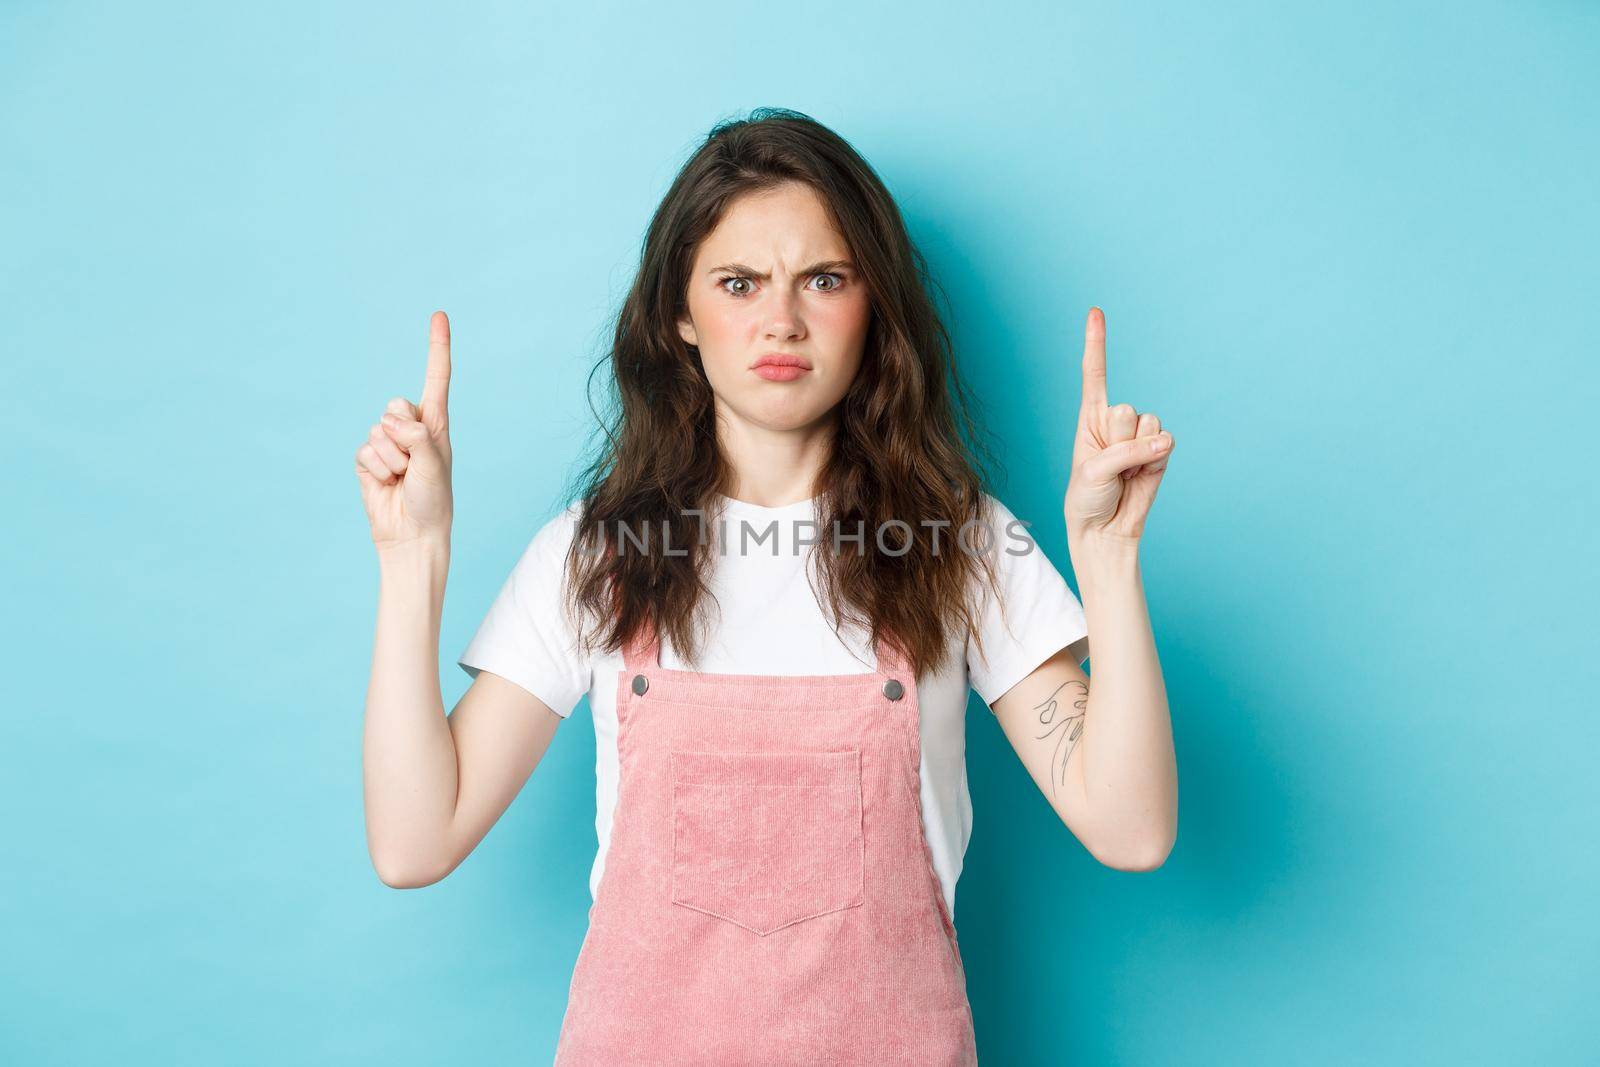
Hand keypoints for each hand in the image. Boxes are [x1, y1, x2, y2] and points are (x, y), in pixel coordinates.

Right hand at [354, 310, 454, 553]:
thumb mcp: (434, 466)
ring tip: (402, 478)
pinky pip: (363, 451)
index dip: (437, 346)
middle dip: (402, 435)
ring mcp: (387, 442)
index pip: (436, 378)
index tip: (439, 314)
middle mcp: (412, 428)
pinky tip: (386, 483)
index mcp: (436, 424)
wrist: (411, 534)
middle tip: (413, 465)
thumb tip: (394, 422)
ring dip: (391, 459)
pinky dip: (376, 469)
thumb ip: (419, 438)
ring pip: (377, 431)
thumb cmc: (432, 501)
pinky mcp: (367, 459)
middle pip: (394, 405)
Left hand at [1063, 307, 1173, 551]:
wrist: (1105, 530)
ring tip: (1124, 472)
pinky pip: (1165, 441)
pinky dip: (1154, 460)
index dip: (1096, 342)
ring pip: (1148, 426)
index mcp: (1090, 418)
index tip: (1096, 311)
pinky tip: (1142, 476)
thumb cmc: (1088, 499)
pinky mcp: (1161, 452)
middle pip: (1126, 410)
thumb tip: (1165, 441)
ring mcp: (1140, 436)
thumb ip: (1126, 452)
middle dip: (1118, 440)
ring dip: (1136, 453)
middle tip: (1109, 465)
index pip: (1094, 374)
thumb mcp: (1094, 472)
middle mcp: (1116, 422)